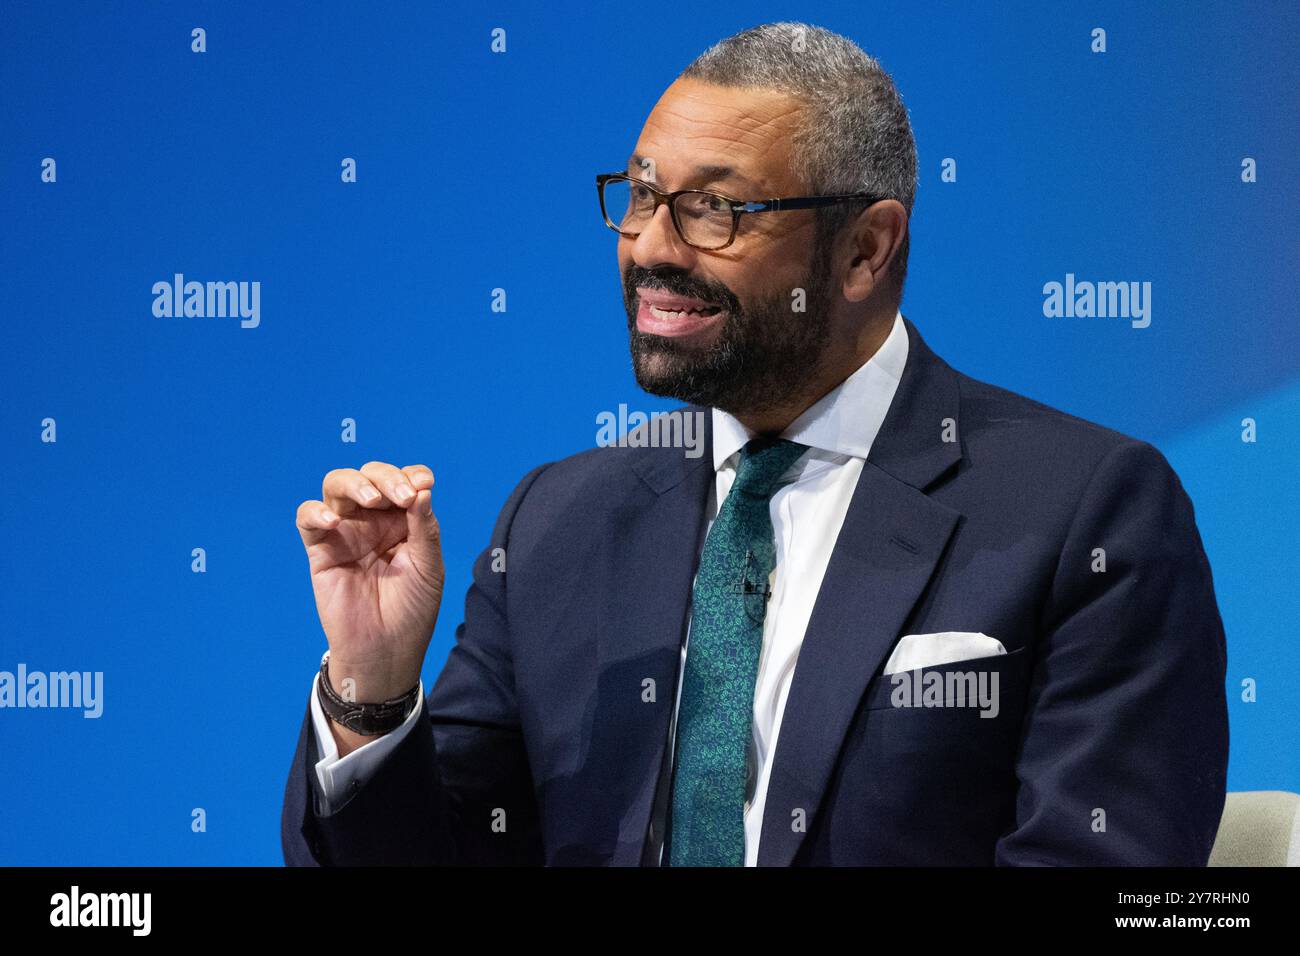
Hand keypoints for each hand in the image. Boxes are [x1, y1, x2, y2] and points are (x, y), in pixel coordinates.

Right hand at [296, 462, 442, 703]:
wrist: (385, 651)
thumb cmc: (412, 610)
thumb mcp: (429, 567)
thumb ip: (424, 528)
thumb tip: (422, 487)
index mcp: (405, 521)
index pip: (406, 481)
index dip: (412, 475)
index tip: (423, 484)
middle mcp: (375, 520)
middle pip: (372, 475)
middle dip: (387, 477)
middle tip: (402, 497)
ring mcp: (346, 531)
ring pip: (337, 485)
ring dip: (354, 483)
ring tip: (371, 500)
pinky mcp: (321, 549)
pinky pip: (307, 518)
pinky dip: (316, 512)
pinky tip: (334, 523)